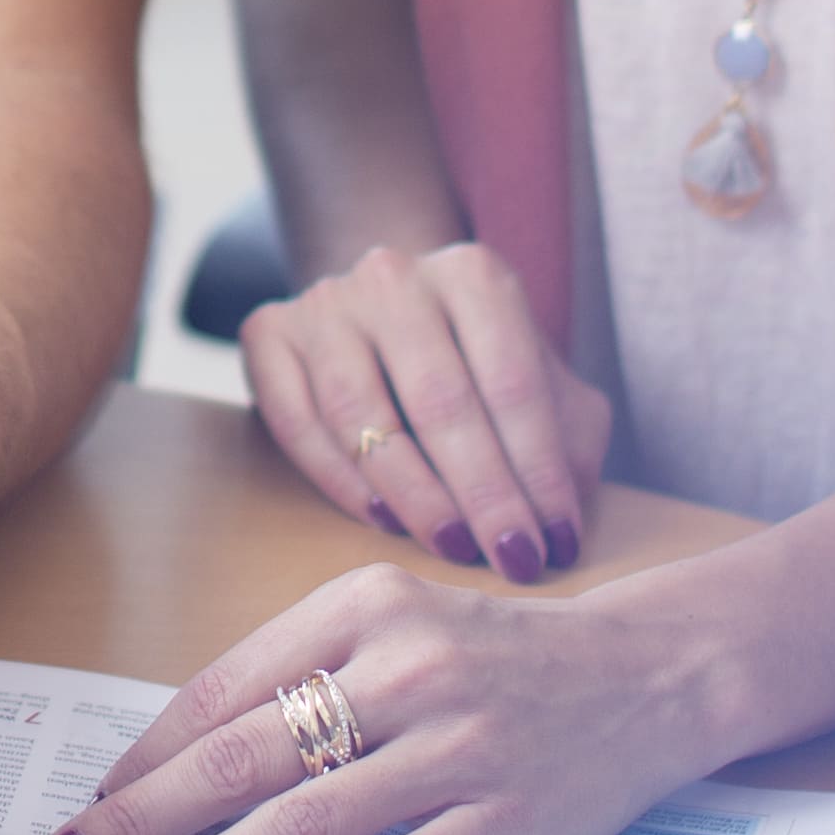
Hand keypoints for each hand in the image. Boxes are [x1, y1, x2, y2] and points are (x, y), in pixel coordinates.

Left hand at [36, 557, 740, 834]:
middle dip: (142, 822)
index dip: (144, 759)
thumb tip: (180, 767)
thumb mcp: (395, 627)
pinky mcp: (507, 814)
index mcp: (362, 610)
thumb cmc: (497, 656)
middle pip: (243, 756)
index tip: (90, 810)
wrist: (648, 670)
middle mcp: (404, 669)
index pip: (222, 691)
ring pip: (307, 818)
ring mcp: (458, 746)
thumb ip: (301, 678)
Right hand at [237, 241, 612, 582]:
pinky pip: (296, 421)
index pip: (513, 382)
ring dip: (414, 495)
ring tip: (453, 548)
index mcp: (474, 274)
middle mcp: (394, 276)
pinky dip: (340, 479)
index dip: (537, 471)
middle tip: (509, 561)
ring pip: (362, 414)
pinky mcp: (268, 332)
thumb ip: (566, 437)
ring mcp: (324, 301)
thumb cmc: (479, 360)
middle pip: (440, 399)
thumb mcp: (543, 381)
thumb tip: (558, 522)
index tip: (554, 543)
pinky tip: (382, 520)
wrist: (390, 309)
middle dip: (482, 494)